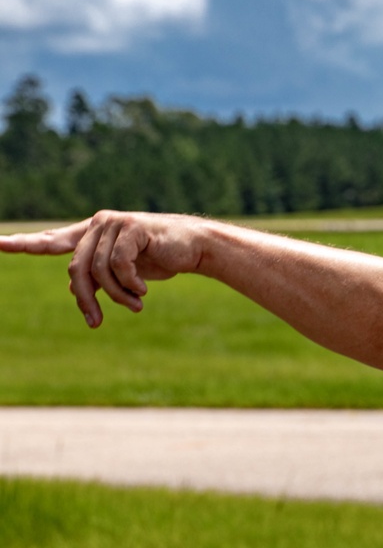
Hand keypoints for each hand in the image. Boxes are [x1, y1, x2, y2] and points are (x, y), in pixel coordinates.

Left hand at [0, 211, 205, 327]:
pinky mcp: (132, 227)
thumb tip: (77, 293)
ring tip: (135, 305)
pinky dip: (131, 283)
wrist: (194, 248)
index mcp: (92, 234)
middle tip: (94, 323)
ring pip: (99, 270)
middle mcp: (98, 224)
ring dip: (117, 296)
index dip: (24, 243)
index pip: (52, 240)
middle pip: (76, 268)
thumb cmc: (159, 259)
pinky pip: (120, 265)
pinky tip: (144, 290)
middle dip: (86, 299)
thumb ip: (98, 277)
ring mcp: (114, 223)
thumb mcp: (124, 273)